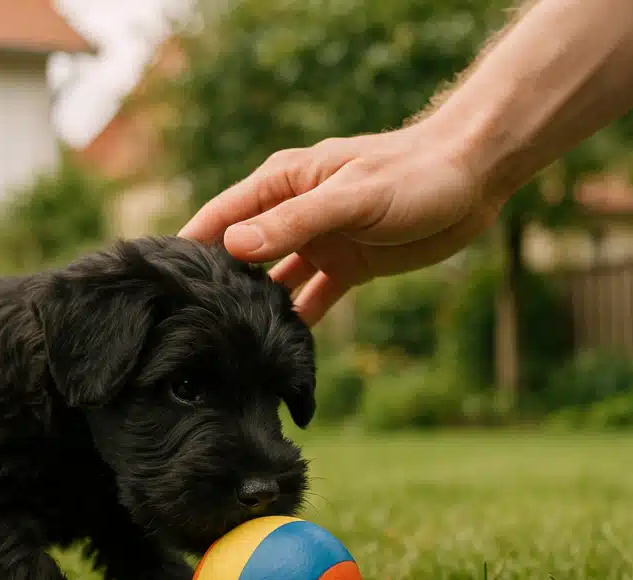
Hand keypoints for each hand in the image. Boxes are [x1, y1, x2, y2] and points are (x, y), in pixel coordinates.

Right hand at [179, 122, 507, 325]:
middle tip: (189, 328)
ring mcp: (318, 242)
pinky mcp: (345, 267)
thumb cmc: (413, 174)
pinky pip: (310, 300)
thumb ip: (293, 223)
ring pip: (272, 282)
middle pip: (240, 254)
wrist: (474, 178)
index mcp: (282, 184)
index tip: (158, 281)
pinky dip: (295, 323)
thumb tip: (233, 247)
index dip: (189, 246)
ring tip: (229, 346)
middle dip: (218, 285)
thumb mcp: (351, 198)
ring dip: (255, 309)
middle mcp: (292, 214)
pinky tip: (279, 352)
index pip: (220, 217)